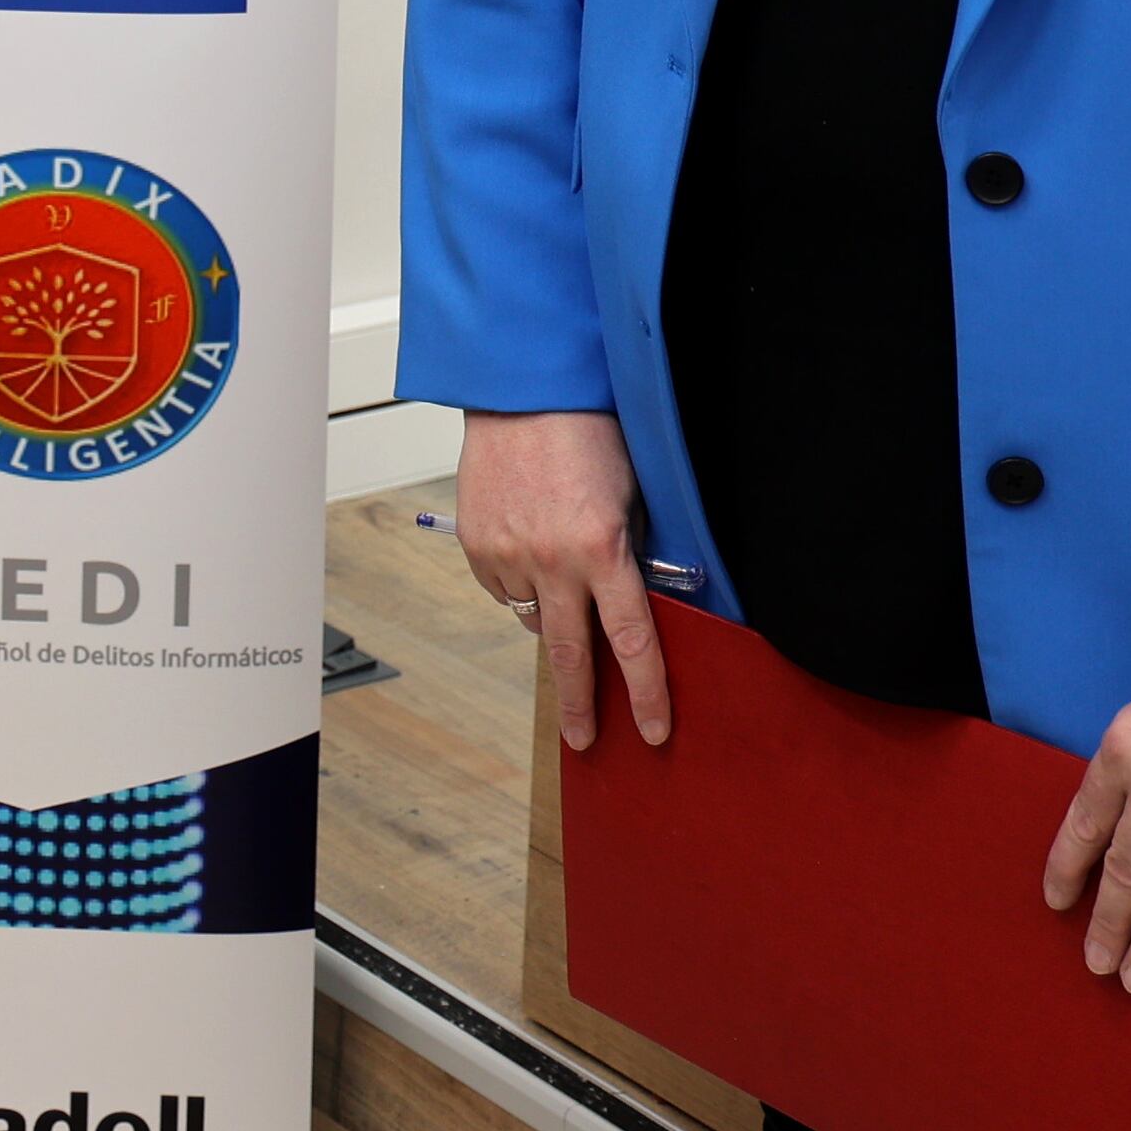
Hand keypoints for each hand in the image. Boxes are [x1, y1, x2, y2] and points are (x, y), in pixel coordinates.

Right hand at [454, 408, 668, 752]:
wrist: (522, 389)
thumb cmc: (589, 432)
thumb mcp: (630, 497)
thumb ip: (629, 555)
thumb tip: (630, 605)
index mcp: (602, 549)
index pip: (632, 641)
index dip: (648, 693)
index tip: (655, 731)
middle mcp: (551, 560)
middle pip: (569, 655)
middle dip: (581, 705)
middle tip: (585, 741)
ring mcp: (507, 554)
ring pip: (531, 616)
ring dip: (548, 609)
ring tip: (556, 560)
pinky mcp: (475, 544)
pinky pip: (502, 587)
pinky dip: (517, 579)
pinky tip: (526, 539)